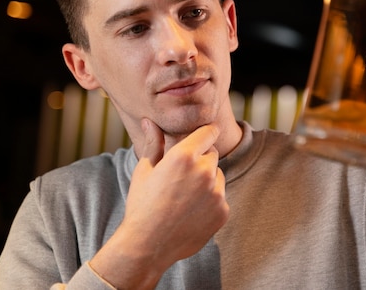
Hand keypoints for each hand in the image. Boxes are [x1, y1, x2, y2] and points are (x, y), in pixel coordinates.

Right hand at [89, 119, 228, 288]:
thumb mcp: (145, 170)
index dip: (206, 133)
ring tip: (184, 197)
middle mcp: (204, 171)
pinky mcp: (223, 211)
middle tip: (181, 177)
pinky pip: (221, 198)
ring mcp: (217, 192)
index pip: (209, 132)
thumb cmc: (141, 204)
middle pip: (213, 154)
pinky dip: (210, 202)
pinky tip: (190, 212)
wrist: (146, 245)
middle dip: (201, 160)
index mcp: (185, 155)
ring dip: (208, 180)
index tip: (203, 136)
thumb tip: (149, 120)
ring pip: (218, 176)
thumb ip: (154, 142)